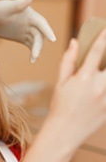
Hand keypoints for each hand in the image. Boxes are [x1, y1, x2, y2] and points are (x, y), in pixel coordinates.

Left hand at [0, 0, 55, 62]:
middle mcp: (31, 23)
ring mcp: (27, 31)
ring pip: (36, 42)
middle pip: (39, 35)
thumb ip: (18, 4)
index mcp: (30, 15)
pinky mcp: (22, 38)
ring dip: (37, 51)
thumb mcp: (7, 7)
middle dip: (39, 46)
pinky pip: (31, 46)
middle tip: (35, 56)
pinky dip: (33, 52)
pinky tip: (32, 60)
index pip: (42, 23)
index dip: (48, 31)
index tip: (53, 40)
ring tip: (33, 60)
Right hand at [47, 29, 105, 147]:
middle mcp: (100, 87)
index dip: (102, 38)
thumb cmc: (60, 107)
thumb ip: (68, 61)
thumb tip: (74, 43)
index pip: (96, 52)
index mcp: (84, 79)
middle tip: (104, 57)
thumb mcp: (60, 83)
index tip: (105, 29)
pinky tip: (102, 85)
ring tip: (100, 75)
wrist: (65, 131)